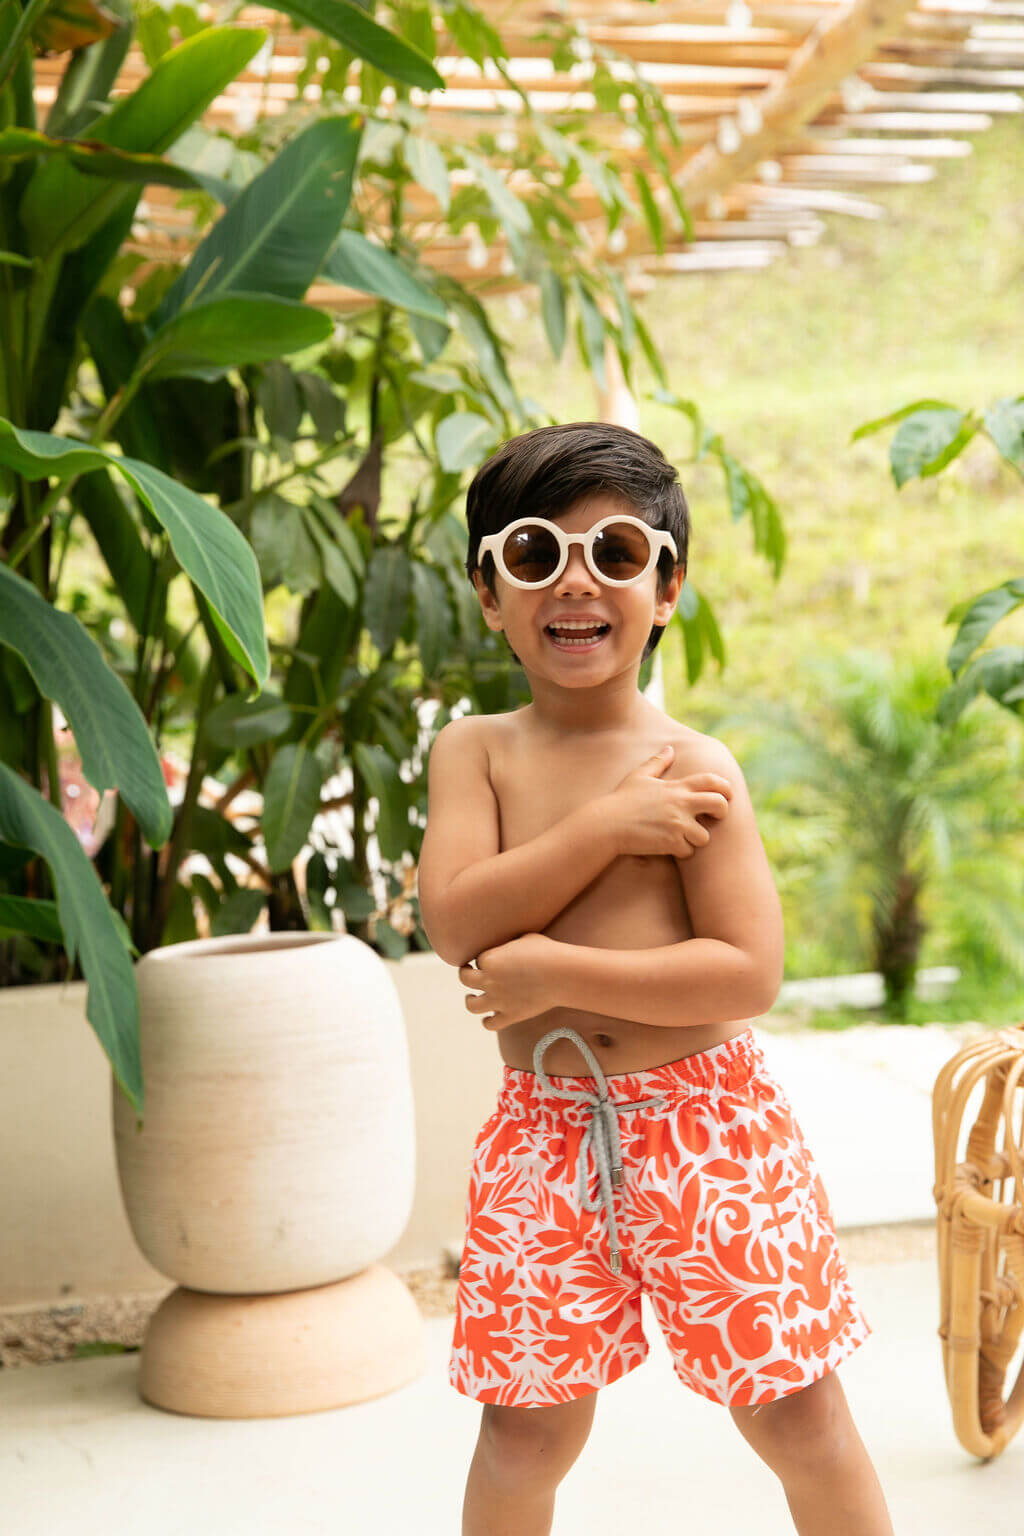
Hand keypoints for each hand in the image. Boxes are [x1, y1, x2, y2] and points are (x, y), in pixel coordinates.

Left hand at [458, 933, 559, 1031]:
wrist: (563, 974)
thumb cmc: (547, 951)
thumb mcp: (525, 938)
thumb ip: (510, 944)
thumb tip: (508, 947)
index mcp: (490, 959)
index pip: (478, 959)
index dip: (485, 958)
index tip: (494, 957)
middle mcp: (489, 980)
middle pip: (465, 979)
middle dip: (466, 974)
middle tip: (470, 972)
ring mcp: (498, 1000)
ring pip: (471, 1005)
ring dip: (470, 1000)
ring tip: (472, 996)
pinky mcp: (510, 1015)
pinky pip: (490, 1024)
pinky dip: (488, 1021)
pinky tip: (491, 1015)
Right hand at [605, 745, 731, 859]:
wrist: (607, 824)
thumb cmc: (621, 800)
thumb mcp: (639, 777)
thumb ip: (657, 763)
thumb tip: (670, 749)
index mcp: (676, 787)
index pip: (711, 781)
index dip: (725, 786)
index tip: (726, 794)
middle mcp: (681, 804)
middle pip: (719, 805)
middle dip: (722, 812)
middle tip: (714, 817)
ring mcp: (677, 824)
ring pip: (705, 836)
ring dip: (696, 839)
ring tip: (682, 836)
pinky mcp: (671, 842)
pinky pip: (688, 851)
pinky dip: (680, 852)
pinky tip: (667, 846)